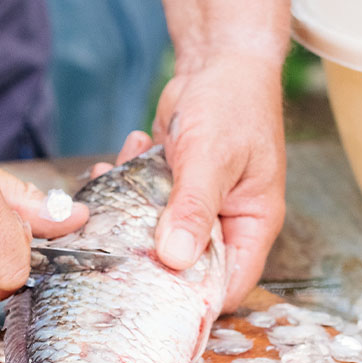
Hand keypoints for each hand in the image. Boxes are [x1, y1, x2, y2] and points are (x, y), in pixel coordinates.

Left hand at [91, 54, 284, 311]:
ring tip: (112, 178)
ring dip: (128, 213)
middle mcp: (224, 224)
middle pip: (184, 266)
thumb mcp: (212, 157)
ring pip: (155, 235)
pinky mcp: (170, 190)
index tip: (148, 299)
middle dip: (146, 254)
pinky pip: (142, 204)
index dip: (192, 299)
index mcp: (251, 226)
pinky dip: (125, 186)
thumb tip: (175, 259)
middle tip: (110, 241)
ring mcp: (194, 208)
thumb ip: (194, 208)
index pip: (226, 285)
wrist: (218, 62)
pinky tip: (119, 159)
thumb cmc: (234, 104)